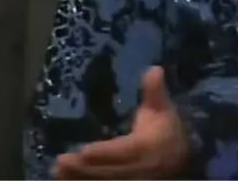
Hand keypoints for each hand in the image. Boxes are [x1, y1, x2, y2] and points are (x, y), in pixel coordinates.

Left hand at [53, 66, 190, 178]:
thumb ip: (155, 91)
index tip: (84, 151)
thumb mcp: (162, 108)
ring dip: (81, 178)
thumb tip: (155, 68)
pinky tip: (65, 179)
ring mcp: (135, 180)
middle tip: (60, 162)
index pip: (125, 151)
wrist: (180, 156)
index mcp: (148, 147)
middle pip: (111, 172)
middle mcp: (142, 169)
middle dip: (86, 168)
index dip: (105, 153)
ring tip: (56, 171)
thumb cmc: (166, 128)